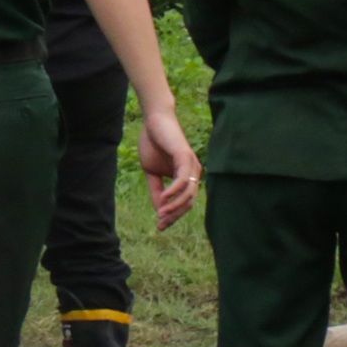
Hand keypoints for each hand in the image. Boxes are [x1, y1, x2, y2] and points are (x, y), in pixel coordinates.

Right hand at [138, 102, 199, 228]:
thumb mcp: (152, 171)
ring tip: (161, 213)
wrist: (153, 121)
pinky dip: (174, 191)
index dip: (173, 215)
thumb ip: (157, 189)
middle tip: (161, 223)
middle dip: (175, 215)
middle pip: (189, 202)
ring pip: (188, 194)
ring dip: (175, 206)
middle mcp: (194, 173)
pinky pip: (182, 180)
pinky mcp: (185, 158)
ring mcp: (192, 166)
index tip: (160, 226)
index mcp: (187, 177)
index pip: (184, 203)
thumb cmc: (154, 143)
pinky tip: (163, 197)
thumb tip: (160, 208)